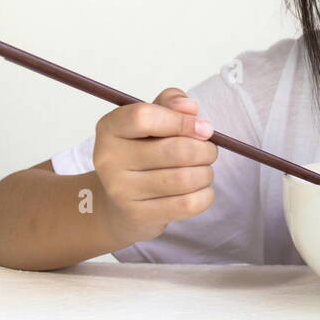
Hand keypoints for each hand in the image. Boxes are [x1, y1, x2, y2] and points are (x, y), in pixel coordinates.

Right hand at [92, 87, 217, 245]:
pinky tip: (200, 189)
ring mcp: (121, 190)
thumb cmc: (143, 153)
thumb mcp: (152, 121)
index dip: (182, 121)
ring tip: (203, 170)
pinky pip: (188, 204)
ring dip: (206, 173)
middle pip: (175, 150)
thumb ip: (170, 103)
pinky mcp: (139, 215)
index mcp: (110, 128)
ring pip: (186, 179)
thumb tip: (189, 107)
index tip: (204, 128)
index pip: (144, 117)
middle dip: (205, 150)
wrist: (121, 203)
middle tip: (209, 151)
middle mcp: (109, 159)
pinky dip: (205, 195)